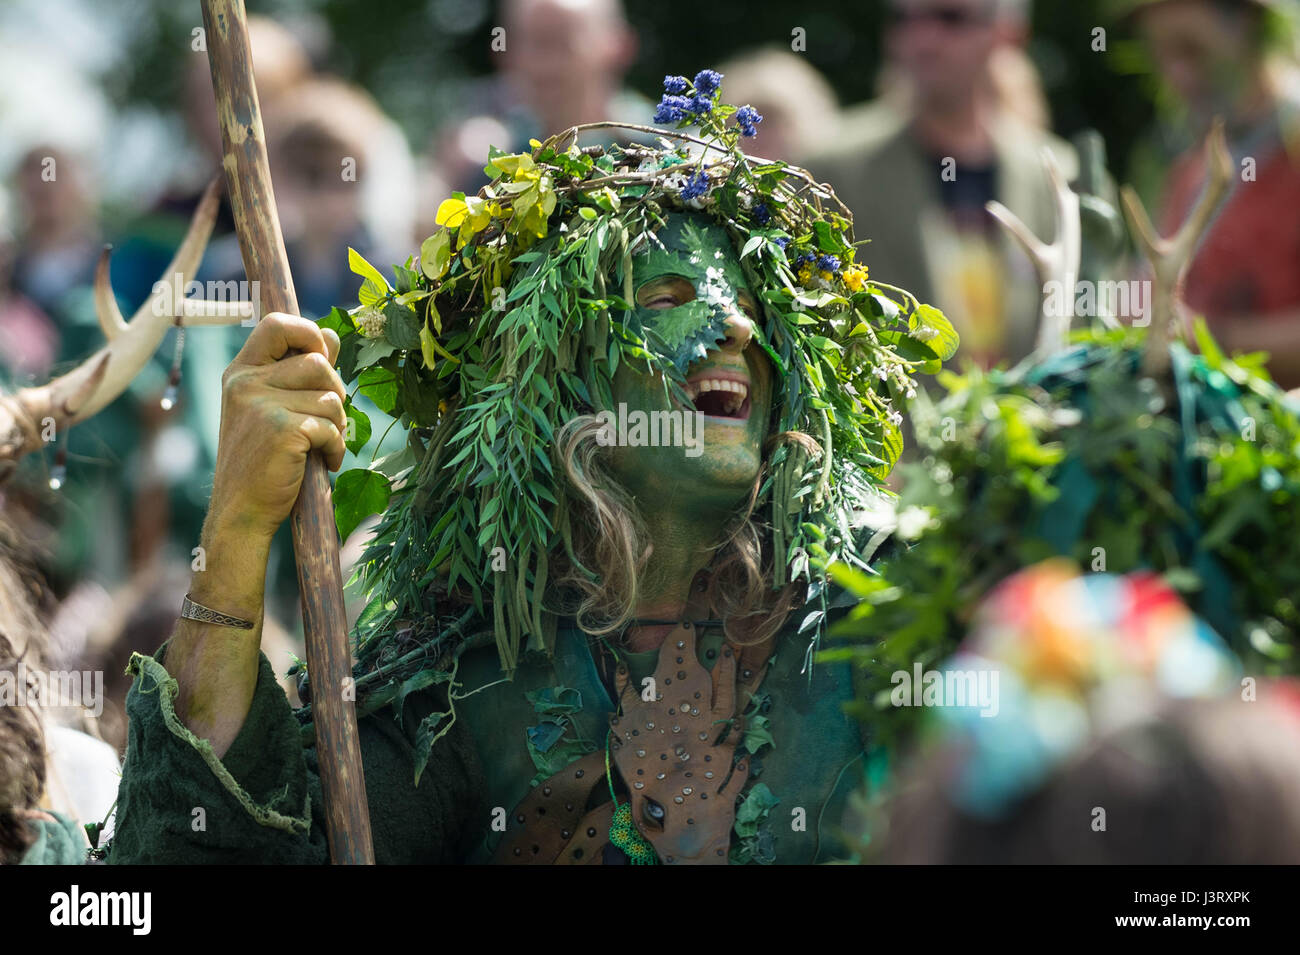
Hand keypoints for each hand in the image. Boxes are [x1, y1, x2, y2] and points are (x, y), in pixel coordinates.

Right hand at [208, 312, 344, 541]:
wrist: (241, 511)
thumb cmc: (263, 461)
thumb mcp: (273, 409)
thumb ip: (299, 373)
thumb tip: (331, 335)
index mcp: (241, 372)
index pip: (277, 325)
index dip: (309, 333)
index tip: (322, 358)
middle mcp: (246, 383)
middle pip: (318, 362)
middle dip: (336, 392)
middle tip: (328, 421)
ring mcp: (260, 405)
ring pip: (331, 396)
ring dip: (338, 425)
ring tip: (322, 445)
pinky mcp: (281, 429)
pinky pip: (331, 427)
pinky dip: (336, 448)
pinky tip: (323, 463)